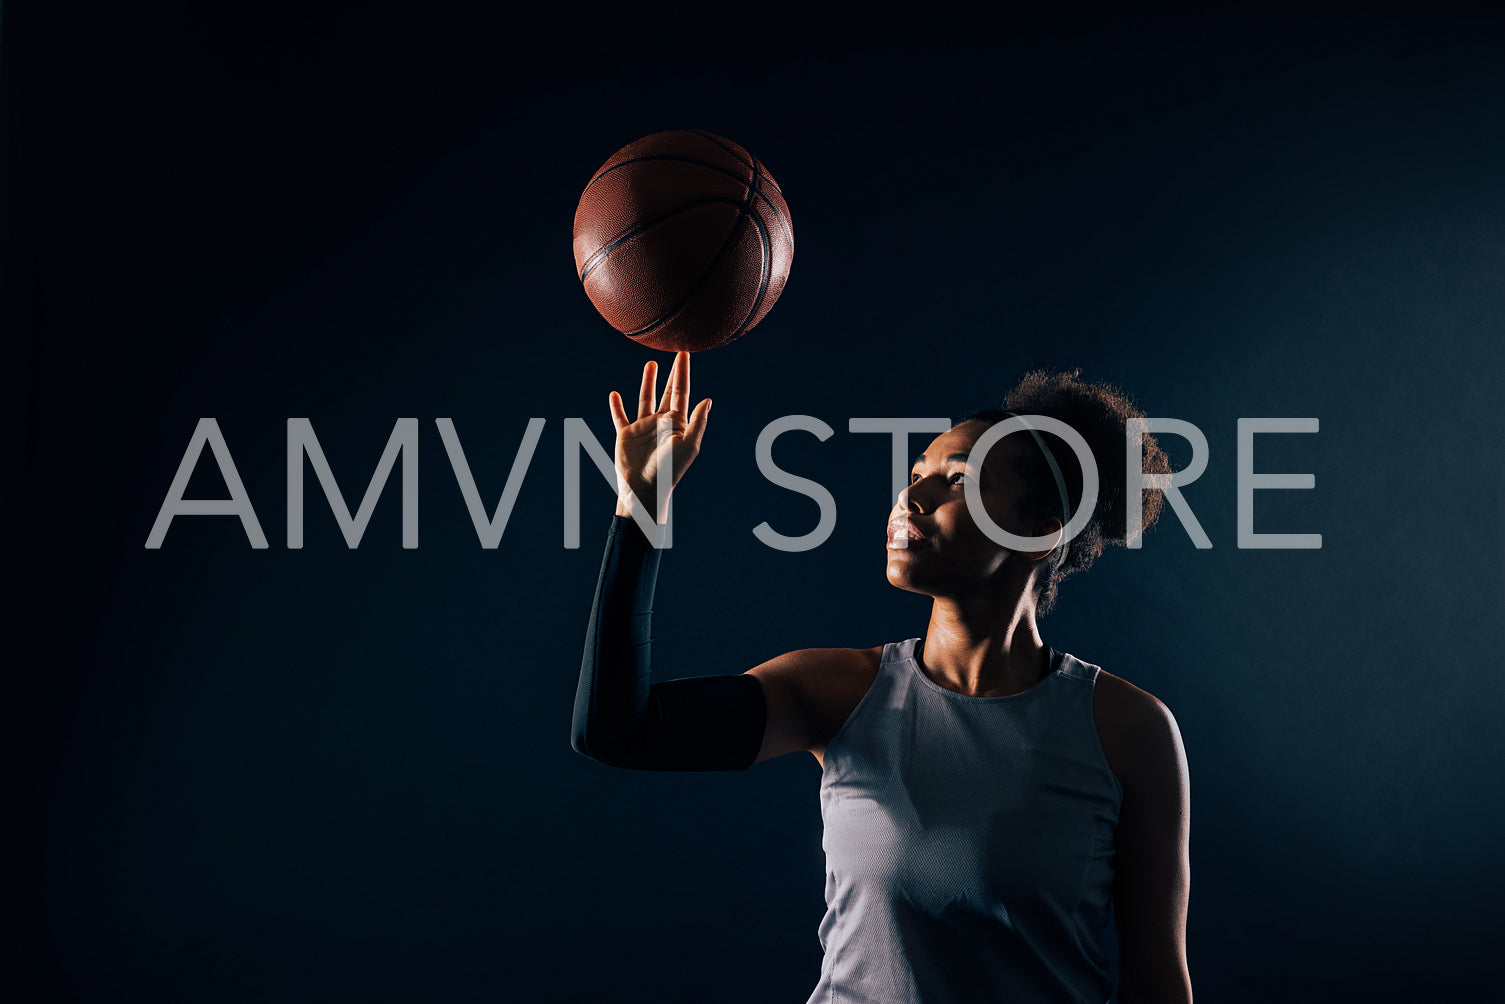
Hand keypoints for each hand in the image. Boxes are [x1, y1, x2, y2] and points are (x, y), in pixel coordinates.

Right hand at [609, 351, 711, 522]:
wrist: (644, 489)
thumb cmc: (669, 470)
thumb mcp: (688, 445)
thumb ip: (697, 422)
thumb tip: (707, 399)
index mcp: (678, 423)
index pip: (682, 392)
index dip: (683, 373)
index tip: (685, 354)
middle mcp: (662, 422)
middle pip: (667, 392)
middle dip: (671, 374)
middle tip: (675, 353)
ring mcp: (644, 427)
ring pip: (646, 398)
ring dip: (648, 382)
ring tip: (651, 364)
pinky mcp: (626, 435)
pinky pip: (620, 416)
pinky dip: (616, 406)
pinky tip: (614, 394)